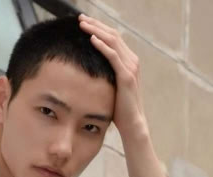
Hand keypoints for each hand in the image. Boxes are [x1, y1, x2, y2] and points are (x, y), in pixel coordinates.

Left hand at [78, 14, 147, 140]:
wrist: (132, 123)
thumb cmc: (119, 108)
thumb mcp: (111, 87)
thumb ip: (105, 76)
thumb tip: (88, 73)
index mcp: (128, 61)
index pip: (113, 38)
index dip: (99, 28)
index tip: (84, 23)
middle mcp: (131, 60)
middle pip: (112, 35)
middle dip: (96, 24)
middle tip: (80, 18)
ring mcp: (130, 67)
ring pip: (113, 41)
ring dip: (96, 30)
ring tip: (82, 24)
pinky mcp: (126, 76)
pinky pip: (113, 56)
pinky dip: (102, 46)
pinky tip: (91, 39)